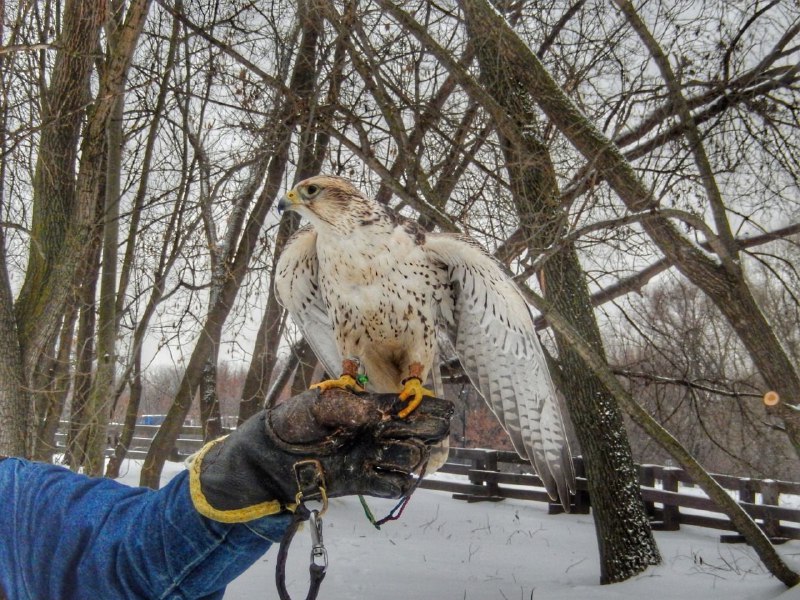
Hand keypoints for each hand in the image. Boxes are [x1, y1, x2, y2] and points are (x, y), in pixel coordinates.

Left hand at [191, 389, 452, 521]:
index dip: (428, 405)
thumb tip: (374, 412)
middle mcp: (375, 432)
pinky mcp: (361, 482)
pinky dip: (399, 481)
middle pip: (415, 431)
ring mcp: (370, 457)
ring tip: (401, 449)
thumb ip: (346, 406)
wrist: (268, 457)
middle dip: (427, 429)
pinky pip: (392, 485)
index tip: (447, 408)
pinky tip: (399, 475)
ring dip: (411, 453)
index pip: (405, 405)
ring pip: (409, 457)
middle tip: (433, 429)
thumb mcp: (316, 405)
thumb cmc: (292, 422)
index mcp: (367, 407)